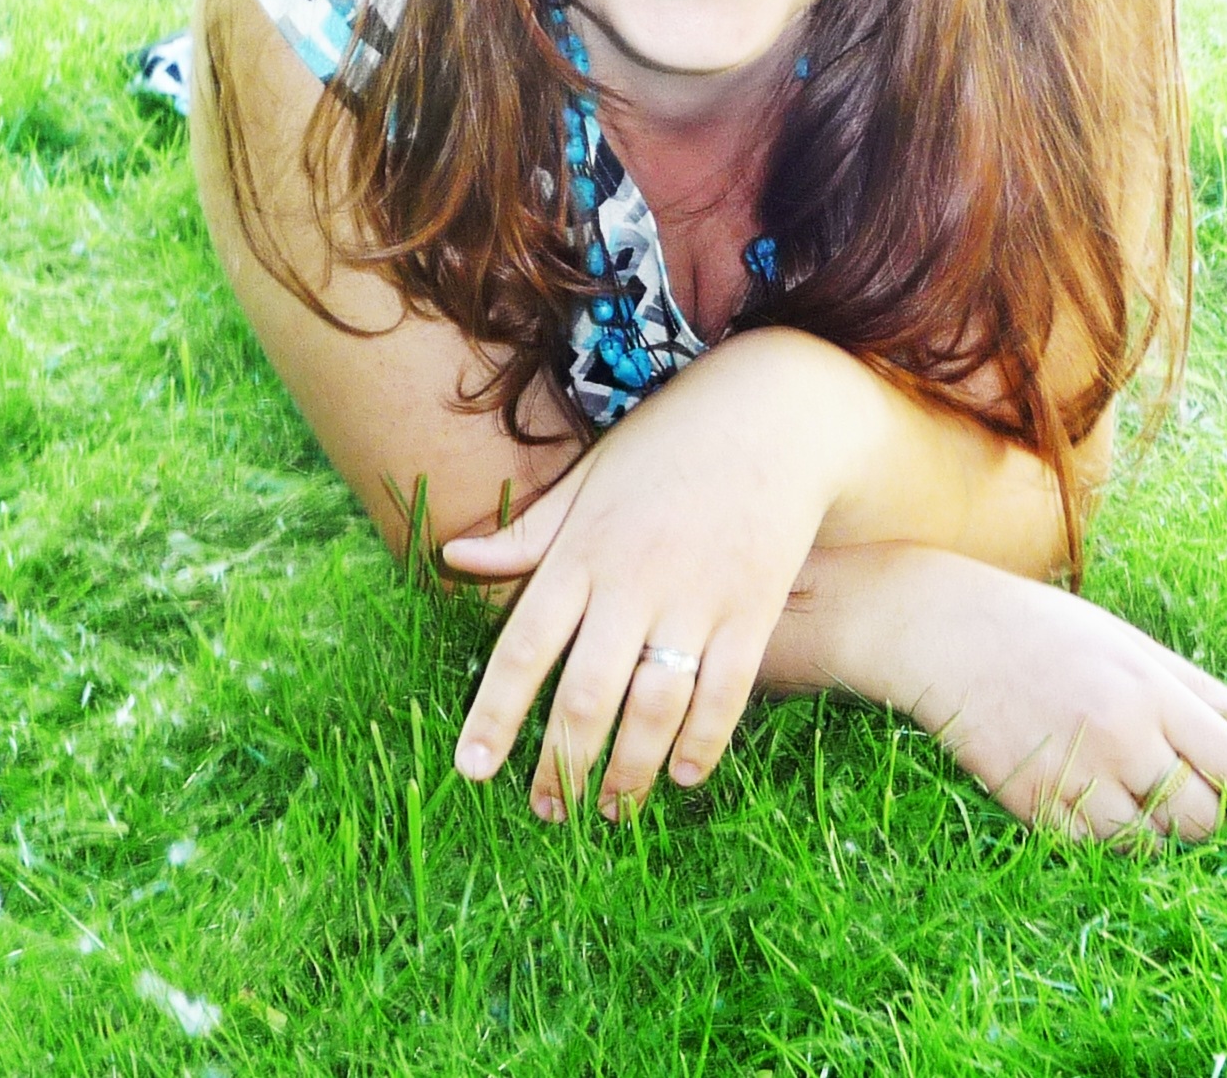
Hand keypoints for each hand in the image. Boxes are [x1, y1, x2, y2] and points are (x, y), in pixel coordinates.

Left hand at [441, 330, 864, 820]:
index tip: (471, 770)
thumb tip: (452, 555)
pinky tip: (681, 776)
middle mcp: (634, 580)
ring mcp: (697, 598)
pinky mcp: (753, 609)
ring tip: (609, 812)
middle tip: (545, 810)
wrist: (775, 414)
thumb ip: (528, 532)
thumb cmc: (672, 443)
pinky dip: (702, 745)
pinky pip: (724, 695)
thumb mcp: (591, 476)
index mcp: (584, 549)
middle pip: (586, 695)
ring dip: (628, 773)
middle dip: (561, 765)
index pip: (524, 646)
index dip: (495, 714)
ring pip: (653, 709)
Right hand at [840, 545, 1226, 842]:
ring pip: (1148, 844)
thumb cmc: (1041, 629)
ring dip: (1152, 831)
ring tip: (1133, 795)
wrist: (944, 633)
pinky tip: (1089, 799)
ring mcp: (1074, 774)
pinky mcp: (1032, 803)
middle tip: (1185, 796)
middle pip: (1199, 819)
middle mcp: (1119, 737)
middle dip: (1205, 817)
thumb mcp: (1125, 642)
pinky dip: (1102, 836)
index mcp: (1149, 691)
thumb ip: (1195, 686)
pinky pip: (1092, 849)